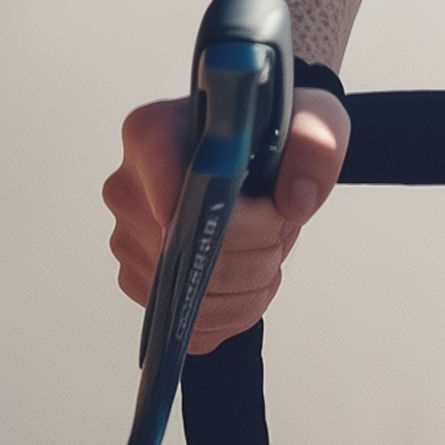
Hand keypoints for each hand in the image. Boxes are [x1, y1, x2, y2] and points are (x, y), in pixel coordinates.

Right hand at [103, 89, 349, 352]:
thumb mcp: (309, 118)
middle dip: (259, 251)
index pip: (172, 187)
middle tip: (281, 225)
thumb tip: (296, 200)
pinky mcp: (142, 286)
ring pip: (197, 299)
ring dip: (252, 284)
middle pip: (195, 254)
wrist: (251, 156)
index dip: (230, 218)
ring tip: (267, 248)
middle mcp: (128, 190)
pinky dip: (234, 313)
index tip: (270, 213)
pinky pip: (193, 326)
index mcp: (153, 135)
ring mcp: (130, 243)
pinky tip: (251, 280)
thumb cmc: (266, 134)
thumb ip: (315, 143)